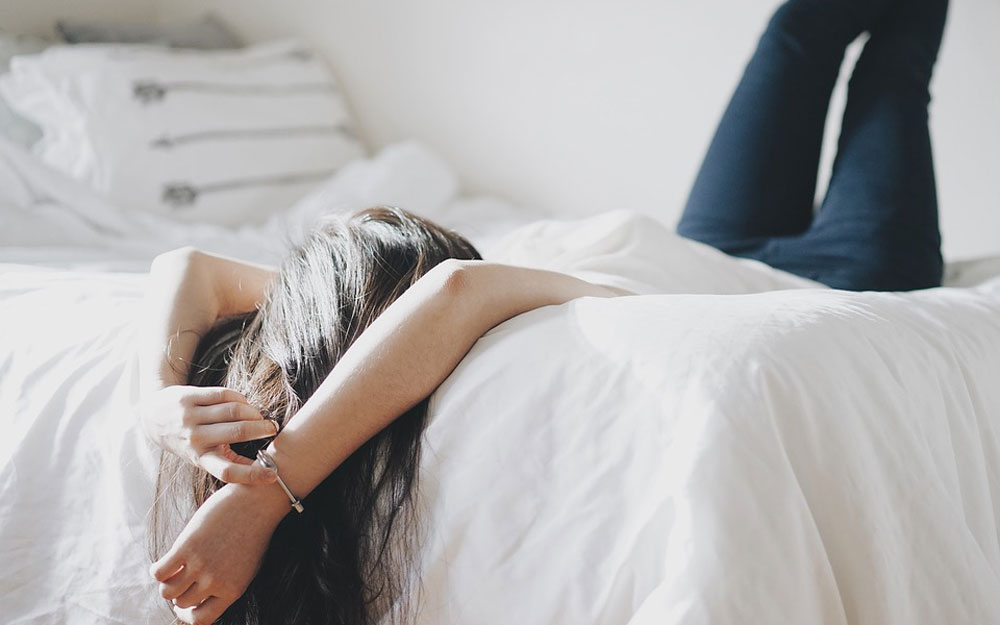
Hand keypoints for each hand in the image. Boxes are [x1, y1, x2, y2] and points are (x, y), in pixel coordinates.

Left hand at [140, 385, 278, 483]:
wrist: (152, 418)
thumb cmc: (186, 441)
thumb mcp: (201, 457)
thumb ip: (229, 462)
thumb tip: (263, 473)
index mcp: (199, 459)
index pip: (227, 471)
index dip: (252, 474)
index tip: (272, 474)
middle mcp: (194, 439)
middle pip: (238, 431)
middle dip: (262, 429)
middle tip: (272, 428)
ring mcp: (190, 417)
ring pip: (233, 410)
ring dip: (253, 412)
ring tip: (258, 416)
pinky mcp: (189, 397)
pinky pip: (224, 395)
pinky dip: (240, 399)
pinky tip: (244, 404)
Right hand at [151, 484, 285, 623]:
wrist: (257, 502)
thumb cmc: (252, 532)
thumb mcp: (246, 567)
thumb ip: (226, 584)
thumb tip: (199, 597)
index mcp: (232, 591)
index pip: (201, 619)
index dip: (187, 614)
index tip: (183, 604)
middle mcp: (216, 582)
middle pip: (182, 601)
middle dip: (178, 593)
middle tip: (179, 577)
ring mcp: (201, 565)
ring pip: (168, 591)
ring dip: (167, 583)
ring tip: (172, 570)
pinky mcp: (187, 547)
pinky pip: (159, 572)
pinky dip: (157, 570)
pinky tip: (164, 562)